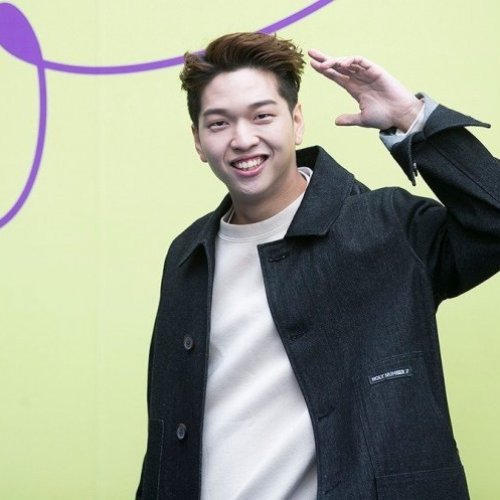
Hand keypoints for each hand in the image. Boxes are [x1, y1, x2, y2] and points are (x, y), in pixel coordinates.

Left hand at [308, 50, 422, 131]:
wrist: (400, 116)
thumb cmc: (384, 117)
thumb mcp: (362, 119)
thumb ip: (349, 119)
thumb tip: (336, 121)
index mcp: (355, 89)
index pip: (336, 76)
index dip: (325, 70)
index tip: (312, 65)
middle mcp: (359, 79)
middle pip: (339, 66)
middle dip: (325, 59)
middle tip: (311, 53)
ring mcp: (367, 74)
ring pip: (348, 62)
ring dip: (335, 61)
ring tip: (324, 64)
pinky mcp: (376, 71)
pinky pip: (361, 61)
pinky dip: (351, 60)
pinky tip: (342, 64)